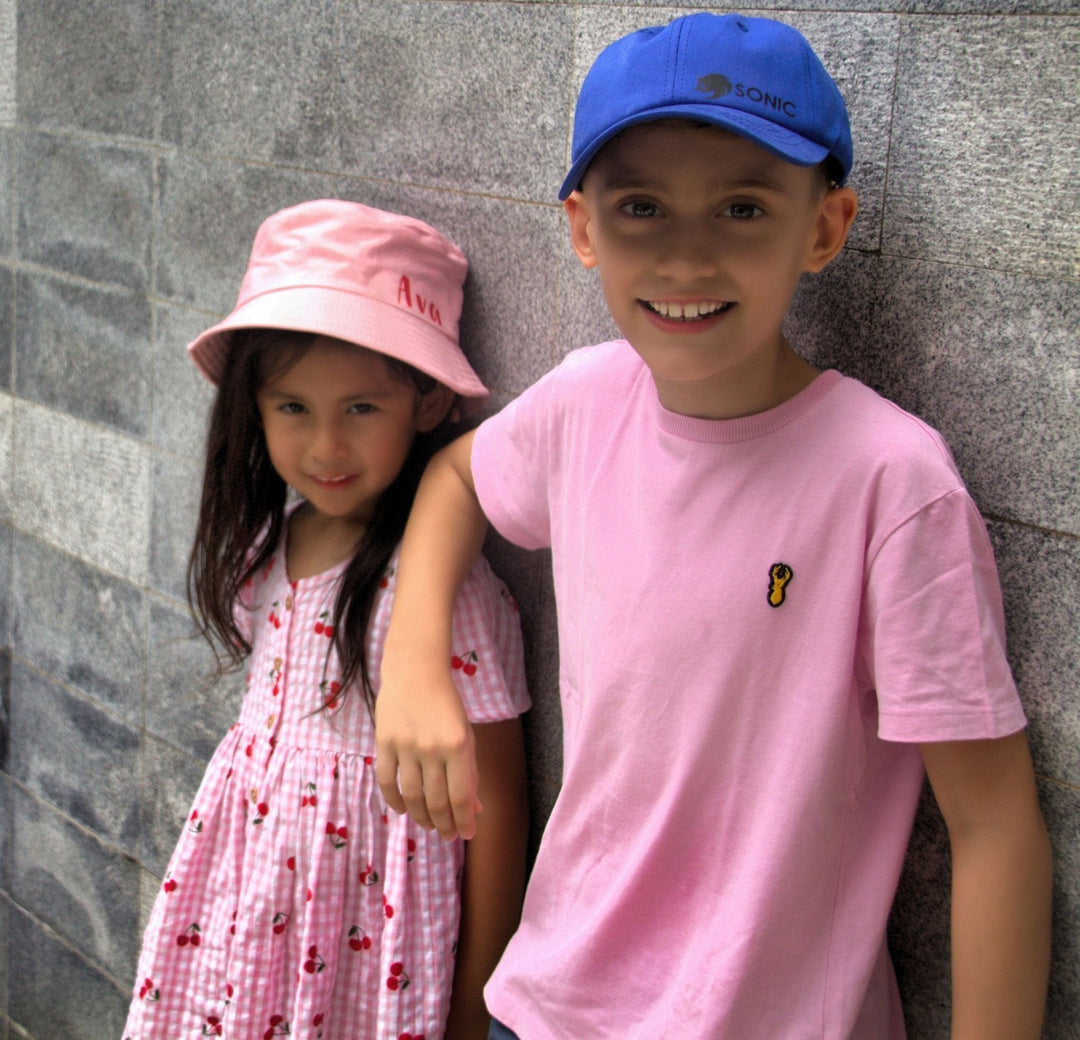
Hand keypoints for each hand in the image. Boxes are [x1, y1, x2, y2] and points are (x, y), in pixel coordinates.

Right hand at [375, 670, 481, 840]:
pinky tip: (404, 810)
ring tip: (429, 826)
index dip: (463, 821)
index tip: (466, 835)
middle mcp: (432, 748)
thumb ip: (470, 771)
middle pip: (437, 801)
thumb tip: (474, 809)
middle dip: (445, 824)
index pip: (460, 796)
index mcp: (458, 745)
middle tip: (449, 836)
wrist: (416, 671)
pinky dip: (395, 801)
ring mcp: (405, 746)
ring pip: (412, 796)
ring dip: (421, 817)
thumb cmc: (447, 704)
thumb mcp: (466, 734)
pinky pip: (387, 781)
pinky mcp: (384, 742)